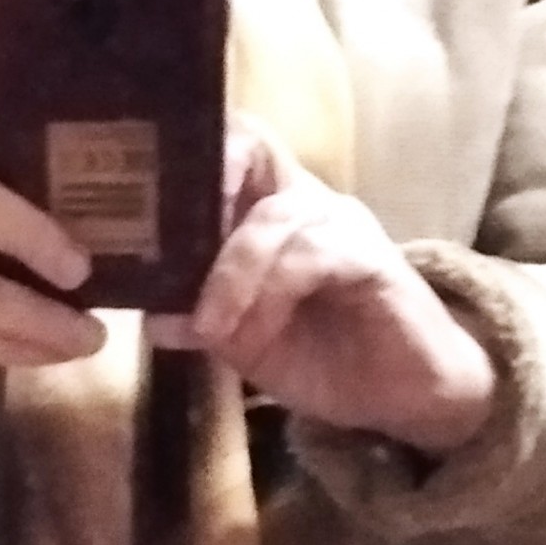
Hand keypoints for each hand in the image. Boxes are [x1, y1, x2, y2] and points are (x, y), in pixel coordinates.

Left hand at [147, 117, 495, 451]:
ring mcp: (341, 223)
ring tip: (212, 330)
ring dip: (231, 277)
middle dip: (208, 182)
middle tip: (165, 237)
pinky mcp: (371, 258)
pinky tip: (252, 332)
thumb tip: (151, 315)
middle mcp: (306, 201)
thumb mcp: (248, 343)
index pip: (235, 148)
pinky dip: (270, 294)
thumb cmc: (326, 358)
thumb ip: (202, 322)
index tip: (139, 192)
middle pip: (256, 151)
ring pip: (274, 218)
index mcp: (271, 210)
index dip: (192, 154)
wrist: (407, 396)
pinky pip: (312, 256)